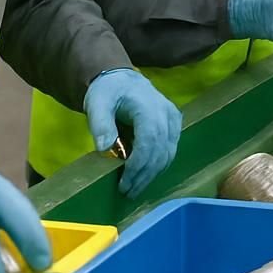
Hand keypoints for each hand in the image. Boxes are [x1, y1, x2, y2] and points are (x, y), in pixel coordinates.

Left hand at [86, 68, 182, 197]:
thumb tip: (103, 148)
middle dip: (144, 176)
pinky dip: (157, 166)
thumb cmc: (108, 91)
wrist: (122, 80)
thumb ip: (100, 123)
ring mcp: (173, 119)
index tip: (123, 182)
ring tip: (133, 189)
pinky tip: (143, 176)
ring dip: (151, 175)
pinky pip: (170, 151)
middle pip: (160, 151)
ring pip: (168, 154)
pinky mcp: (174, 126)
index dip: (138, 165)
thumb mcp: (97, 103)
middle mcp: (166, 113)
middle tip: (126, 192)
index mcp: (149, 106)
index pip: (149, 141)